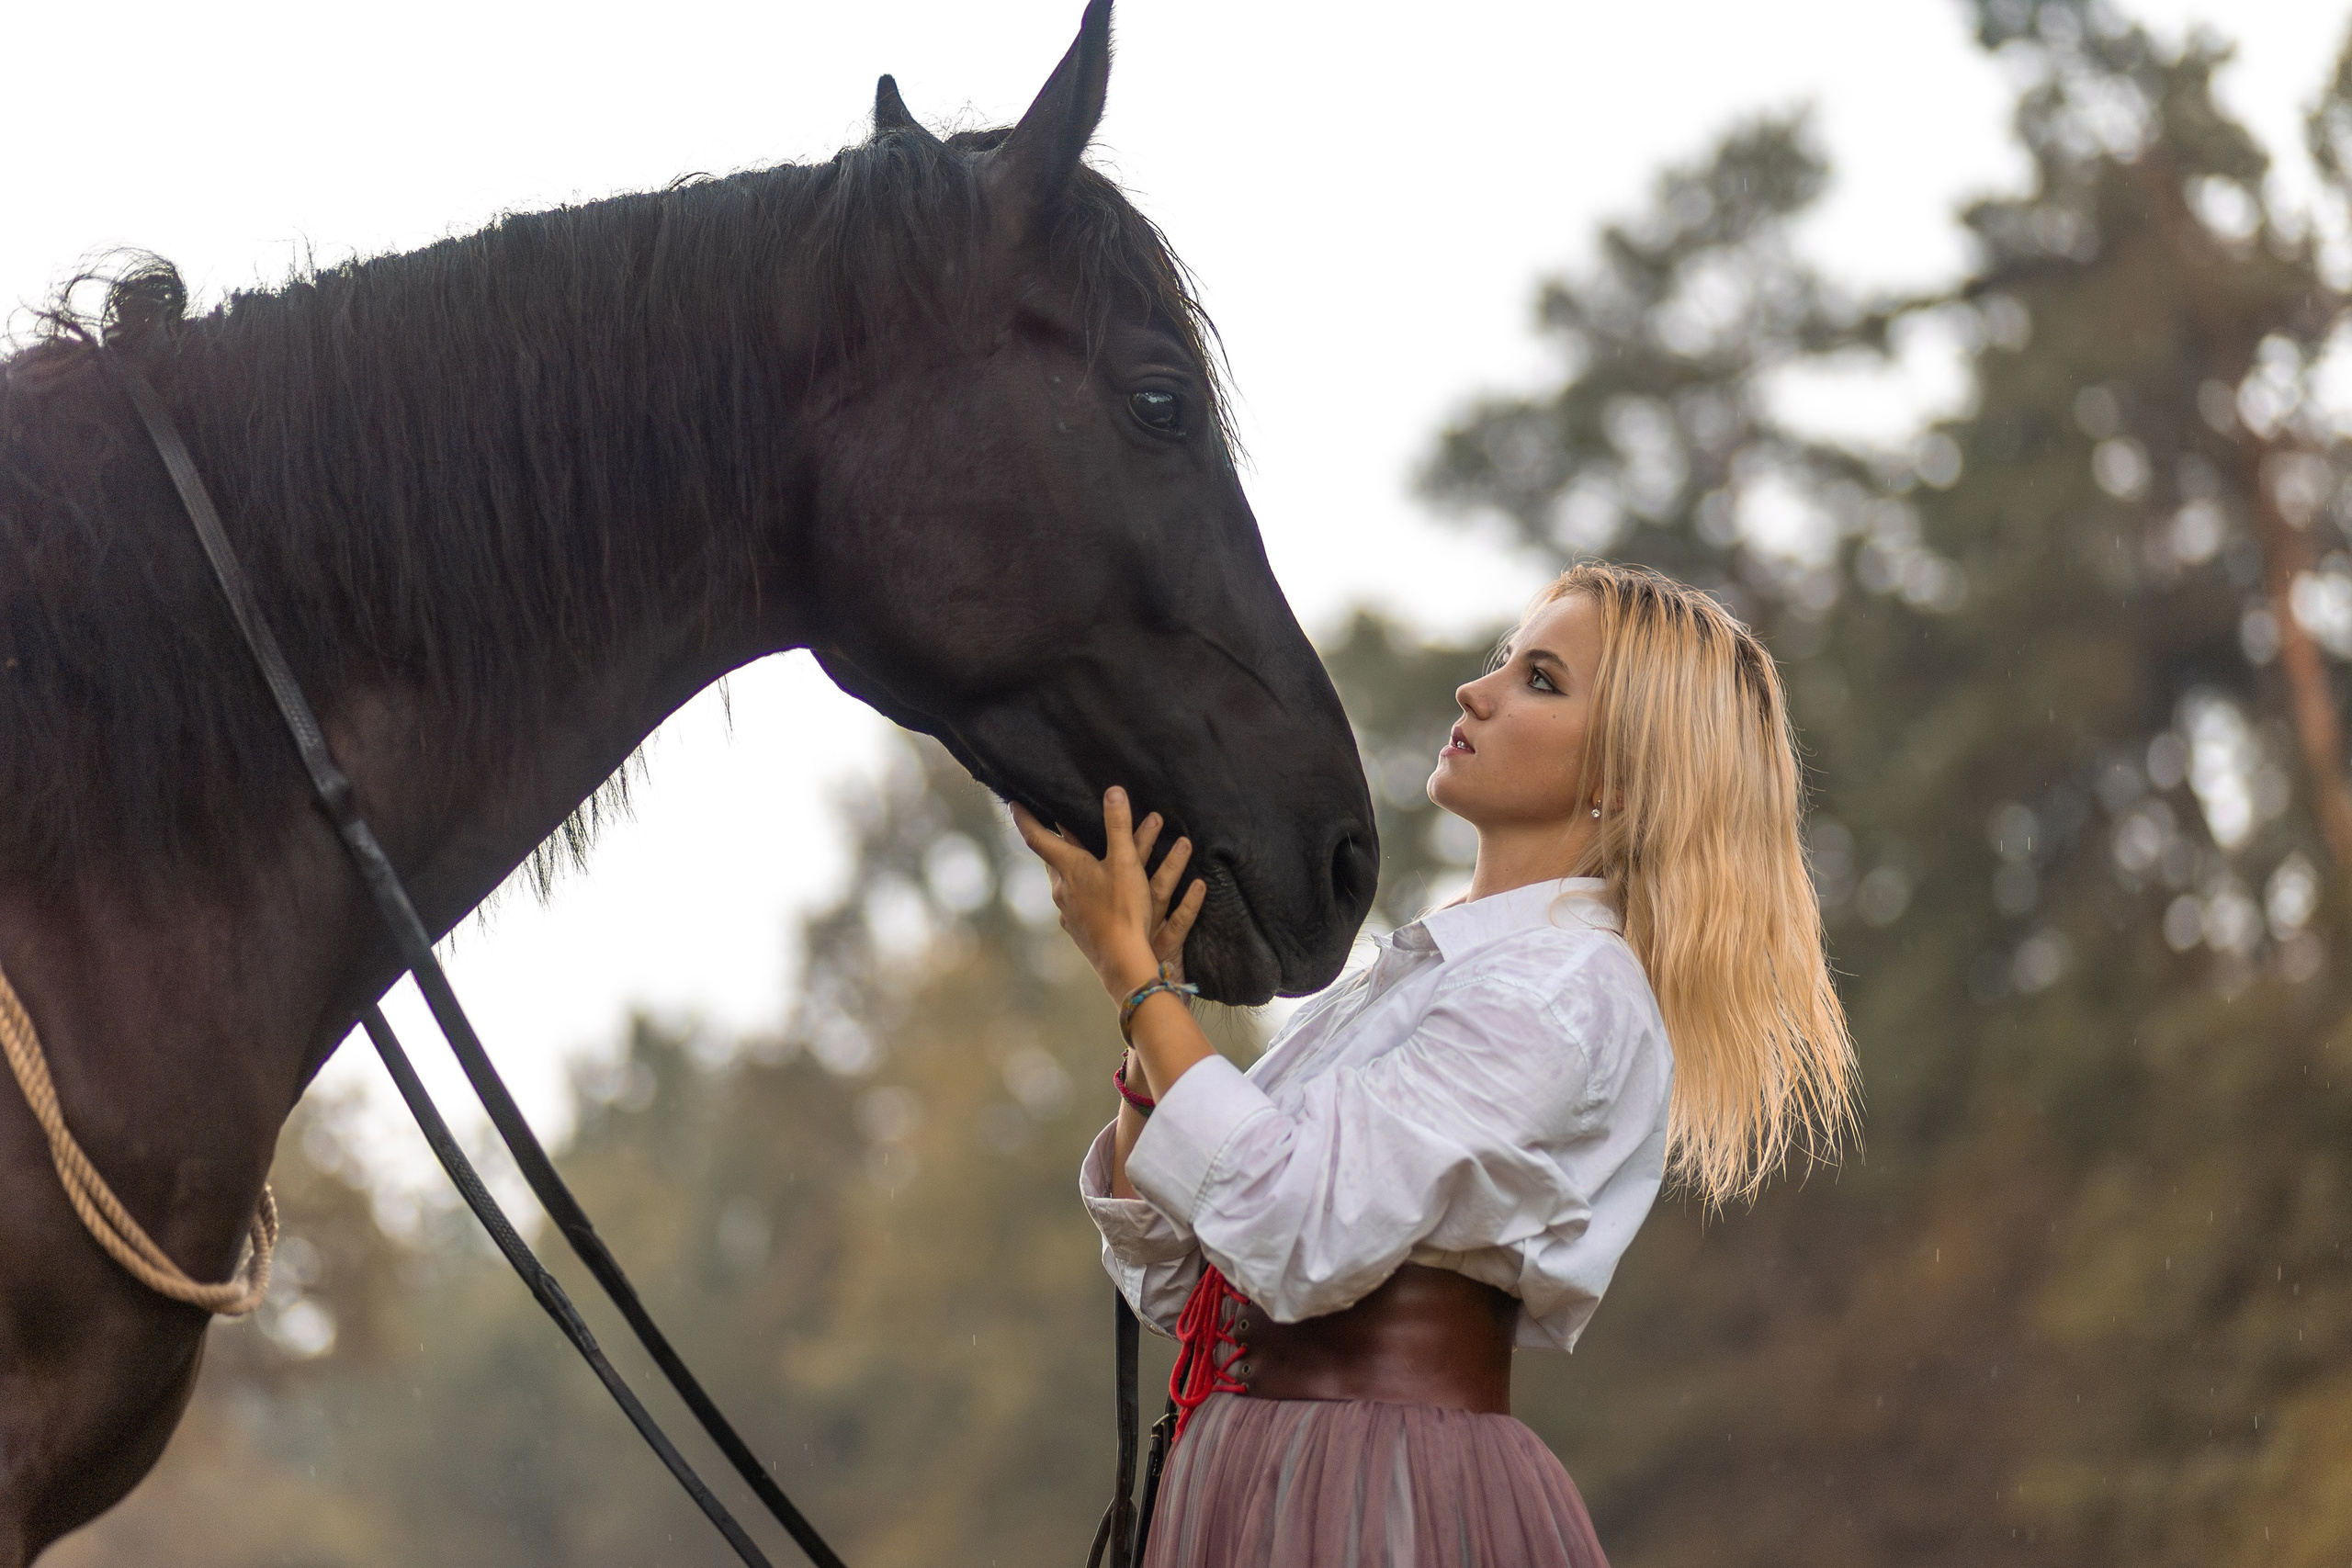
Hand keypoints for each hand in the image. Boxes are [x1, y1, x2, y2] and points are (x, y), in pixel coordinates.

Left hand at [1012, 787, 1208, 1000]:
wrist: (1122, 960)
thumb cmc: (1123, 908)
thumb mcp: (1126, 862)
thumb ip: (1119, 825)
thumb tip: (1112, 791)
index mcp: (1068, 867)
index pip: (1037, 837)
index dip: (1025, 818)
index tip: (1013, 804)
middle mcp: (1060, 888)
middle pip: (1050, 859)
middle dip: (1052, 842)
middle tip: (1054, 828)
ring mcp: (1066, 911)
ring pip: (1061, 881)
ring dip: (1068, 867)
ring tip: (1079, 858)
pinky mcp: (1076, 929)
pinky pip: (1073, 901)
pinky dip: (1079, 890)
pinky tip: (1093, 894)